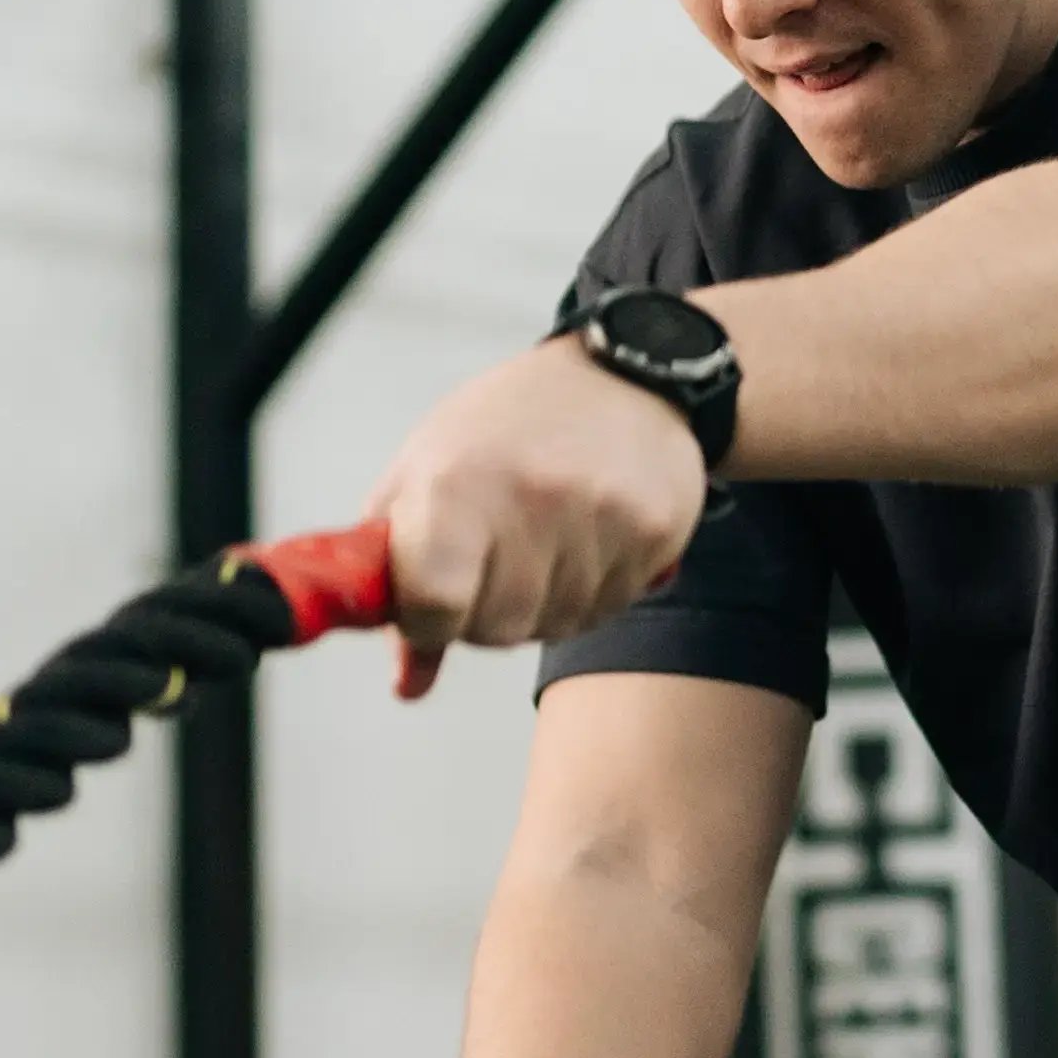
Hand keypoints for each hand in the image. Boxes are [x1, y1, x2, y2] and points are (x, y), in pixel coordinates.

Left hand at [363, 337, 708, 698]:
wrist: (626, 372)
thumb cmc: (508, 426)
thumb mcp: (428, 473)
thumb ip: (402, 575)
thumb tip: (409, 685)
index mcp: (455, 481)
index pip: (432, 604)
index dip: (425, 620)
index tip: (431, 602)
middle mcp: (531, 497)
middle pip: (497, 629)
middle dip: (485, 613)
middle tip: (493, 558)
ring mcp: (601, 515)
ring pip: (557, 625)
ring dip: (543, 602)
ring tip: (546, 536)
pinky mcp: (656, 529)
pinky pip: (610, 606)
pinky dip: (594, 587)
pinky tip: (589, 536)